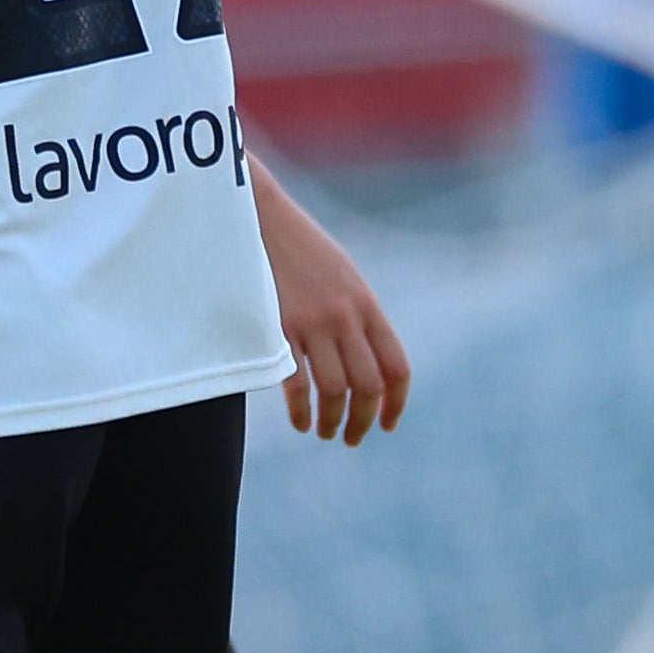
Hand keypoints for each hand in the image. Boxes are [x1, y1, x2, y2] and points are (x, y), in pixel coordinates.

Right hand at [256, 158, 409, 443]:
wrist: (256, 215)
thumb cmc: (295, 246)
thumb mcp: (339, 275)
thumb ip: (354, 313)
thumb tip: (361, 358)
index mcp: (366, 305)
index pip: (396, 368)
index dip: (395, 404)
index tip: (385, 425)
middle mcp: (346, 317)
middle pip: (368, 385)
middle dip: (362, 420)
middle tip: (351, 438)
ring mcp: (312, 321)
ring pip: (335, 389)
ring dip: (332, 420)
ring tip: (324, 432)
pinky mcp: (278, 324)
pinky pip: (296, 381)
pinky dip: (300, 409)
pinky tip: (299, 420)